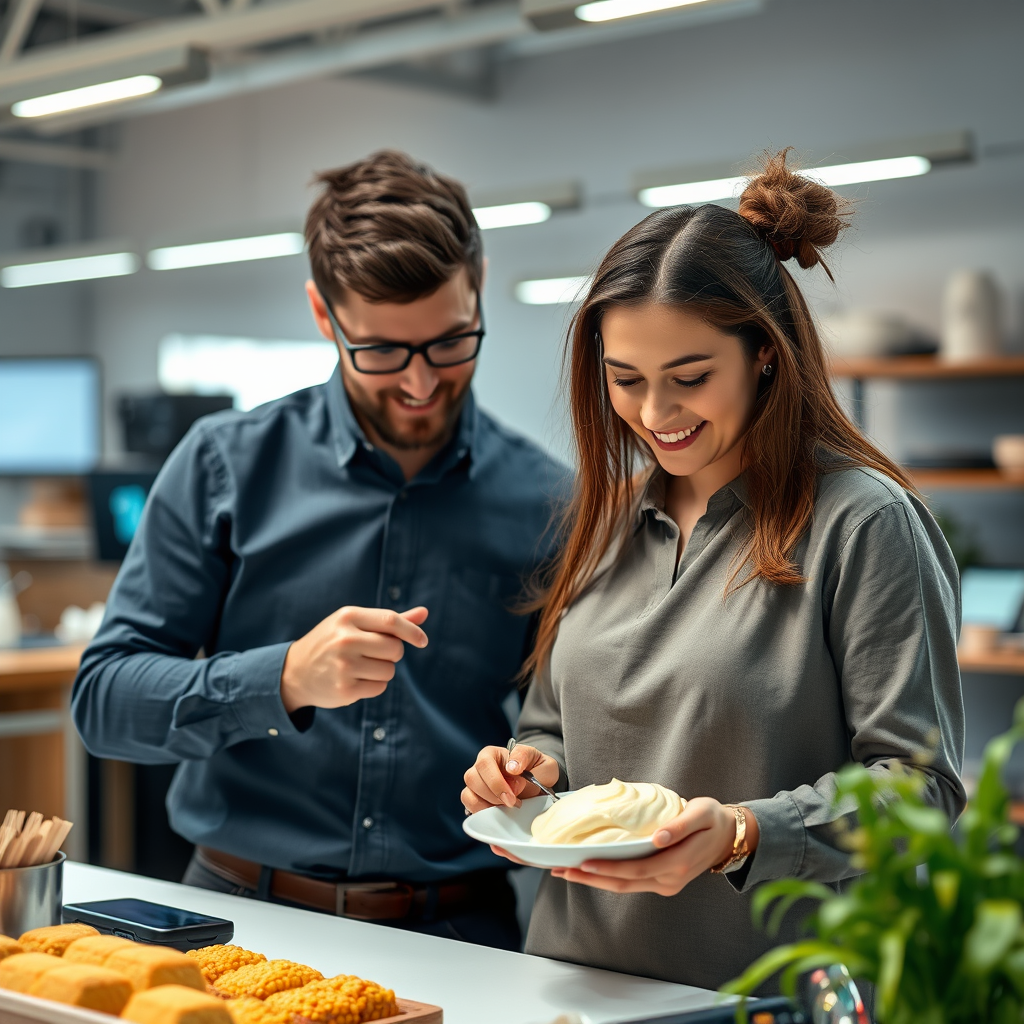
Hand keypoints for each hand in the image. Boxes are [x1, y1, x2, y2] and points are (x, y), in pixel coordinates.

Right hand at [280, 606, 427, 711]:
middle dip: (392, 653)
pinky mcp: (344, 690)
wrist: (294, 672)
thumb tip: (425, 612)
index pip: (390, 620)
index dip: (412, 631)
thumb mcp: (354, 624)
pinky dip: (373, 685)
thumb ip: (389, 621)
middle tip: (373, 653)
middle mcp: (345, 639)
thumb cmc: (333, 642)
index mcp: (348, 617)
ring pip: (389, 670)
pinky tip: (355, 680)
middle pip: (395, 648)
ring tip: (360, 667)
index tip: (422, 641)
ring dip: (383, 671)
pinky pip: (379, 687)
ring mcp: (344, 666)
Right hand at [461, 743, 559, 813]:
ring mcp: (476, 785)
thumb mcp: (542, 760)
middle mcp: (480, 768)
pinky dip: (483, 812)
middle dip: (493, 794)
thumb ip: (526, 760)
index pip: (485, 763)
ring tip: (508, 807)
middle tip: (513, 802)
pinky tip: (500, 813)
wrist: (540, 786)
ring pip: (468, 794)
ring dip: (488, 804)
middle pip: (472, 778)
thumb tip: (512, 768)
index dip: (497, 781)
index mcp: (493, 754)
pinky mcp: (476, 800)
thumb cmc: (539, 770)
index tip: (516, 791)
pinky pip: (470, 807)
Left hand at [549, 798, 758, 896]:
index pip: (634, 870)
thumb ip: (681, 825)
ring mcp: (666, 884)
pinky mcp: (662, 881)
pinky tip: (590, 870)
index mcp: (678, 863)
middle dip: (590, 878)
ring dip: (595, 881)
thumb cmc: (713, 819)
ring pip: (625, 886)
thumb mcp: (702, 813)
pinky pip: (631, 882)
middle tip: (561, 870)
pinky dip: (609, 877)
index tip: (581, 862)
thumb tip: (658, 837)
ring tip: (567, 871)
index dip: (607, 868)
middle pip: (623, 884)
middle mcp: (669, 880)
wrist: (729, 837)